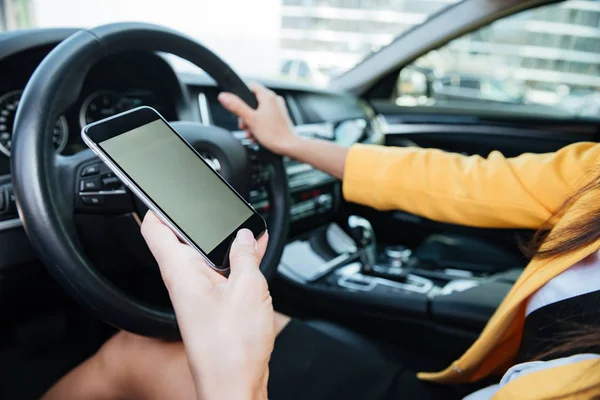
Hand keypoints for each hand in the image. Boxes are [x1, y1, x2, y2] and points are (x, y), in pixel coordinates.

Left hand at [141, 212, 272, 399]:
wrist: (235, 384)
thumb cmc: (231, 348)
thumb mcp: (248, 288)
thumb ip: (246, 255)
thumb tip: (245, 236)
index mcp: (181, 272)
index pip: (155, 228)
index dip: (158, 204)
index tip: (165, 189)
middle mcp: (184, 281)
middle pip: (184, 239)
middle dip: (203, 220)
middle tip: (220, 206)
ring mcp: (198, 294)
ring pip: (206, 256)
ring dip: (224, 241)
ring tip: (245, 226)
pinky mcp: (213, 306)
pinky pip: (221, 274)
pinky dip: (235, 261)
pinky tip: (254, 252)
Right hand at [218, 82, 297, 154]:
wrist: (289, 146)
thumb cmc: (274, 134)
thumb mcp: (250, 119)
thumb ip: (236, 106)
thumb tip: (223, 96)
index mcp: (268, 96)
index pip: (250, 86)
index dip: (241, 96)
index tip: (238, 106)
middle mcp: (274, 100)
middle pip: (252, 102)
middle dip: (245, 115)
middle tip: (245, 126)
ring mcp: (278, 109)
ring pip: (258, 112)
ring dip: (251, 123)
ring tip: (251, 133)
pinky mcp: (280, 118)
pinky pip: (265, 118)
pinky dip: (259, 126)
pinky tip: (257, 135)